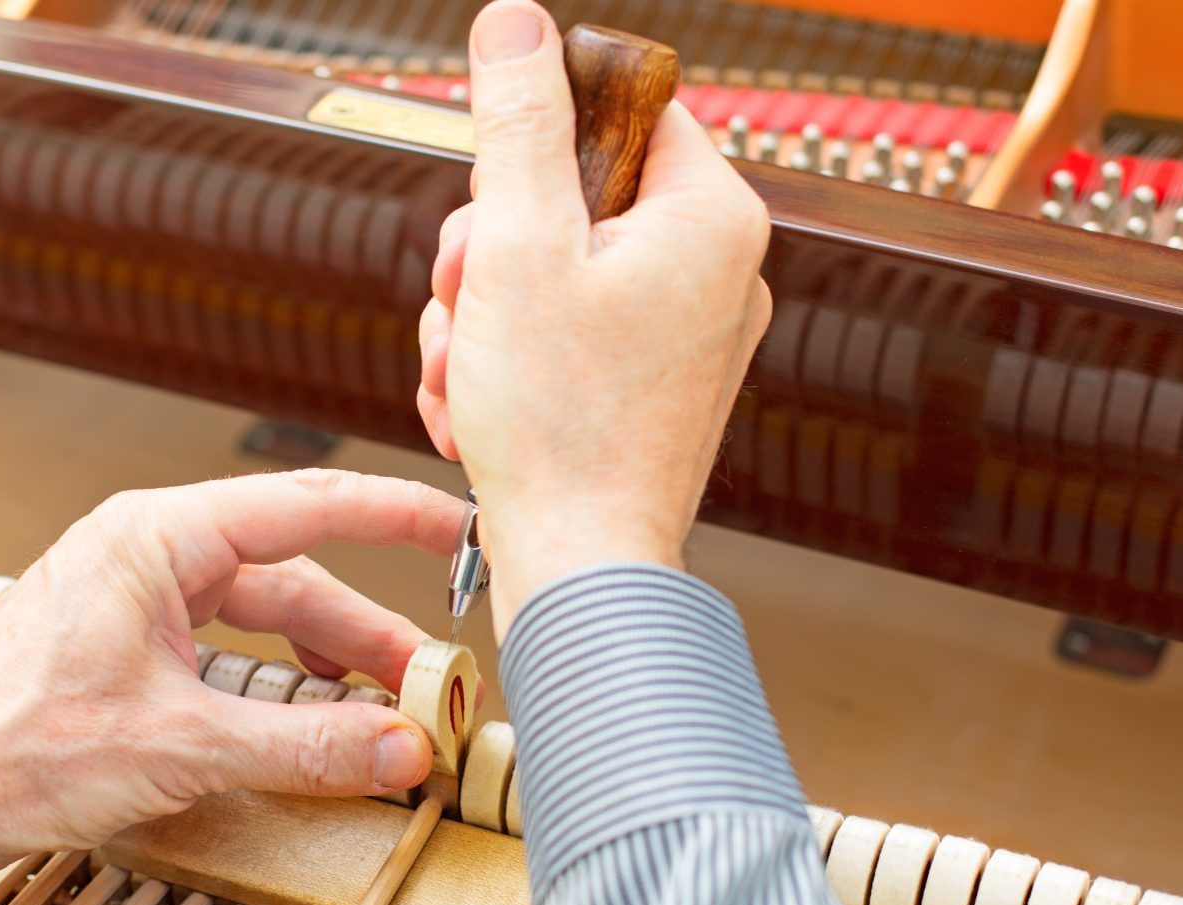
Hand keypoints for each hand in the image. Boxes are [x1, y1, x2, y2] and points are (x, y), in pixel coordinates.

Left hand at [0, 470, 463, 890]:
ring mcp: (133, 599)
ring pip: (261, 620)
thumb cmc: (10, 751)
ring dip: (324, 667)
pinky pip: (226, 649)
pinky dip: (277, 684)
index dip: (390, 515)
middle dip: (365, 636)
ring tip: (382, 712)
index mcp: (155, 538)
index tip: (455, 529)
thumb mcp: (182, 747)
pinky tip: (308, 716)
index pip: (302, 507)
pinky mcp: (125, 647)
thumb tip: (401, 747)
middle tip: (427, 687)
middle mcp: (146, 553)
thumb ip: (304, 744)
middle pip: (291, 579)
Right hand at [417, 0, 771, 634]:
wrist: (582, 571)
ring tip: (465, 377)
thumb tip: (517, 22)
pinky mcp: (652, 389)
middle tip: (465, 305)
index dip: (532, 146)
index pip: (620, 109)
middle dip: (488, 251)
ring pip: (554, 271)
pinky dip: (508, 365)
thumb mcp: (516, 248)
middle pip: (572, 195)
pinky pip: (567, 337)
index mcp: (710, 216)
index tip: (492, 210)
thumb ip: (515, 125)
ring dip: (482, 316)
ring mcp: (689, 336)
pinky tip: (475, 414)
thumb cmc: (560, 425)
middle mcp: (718, 270)